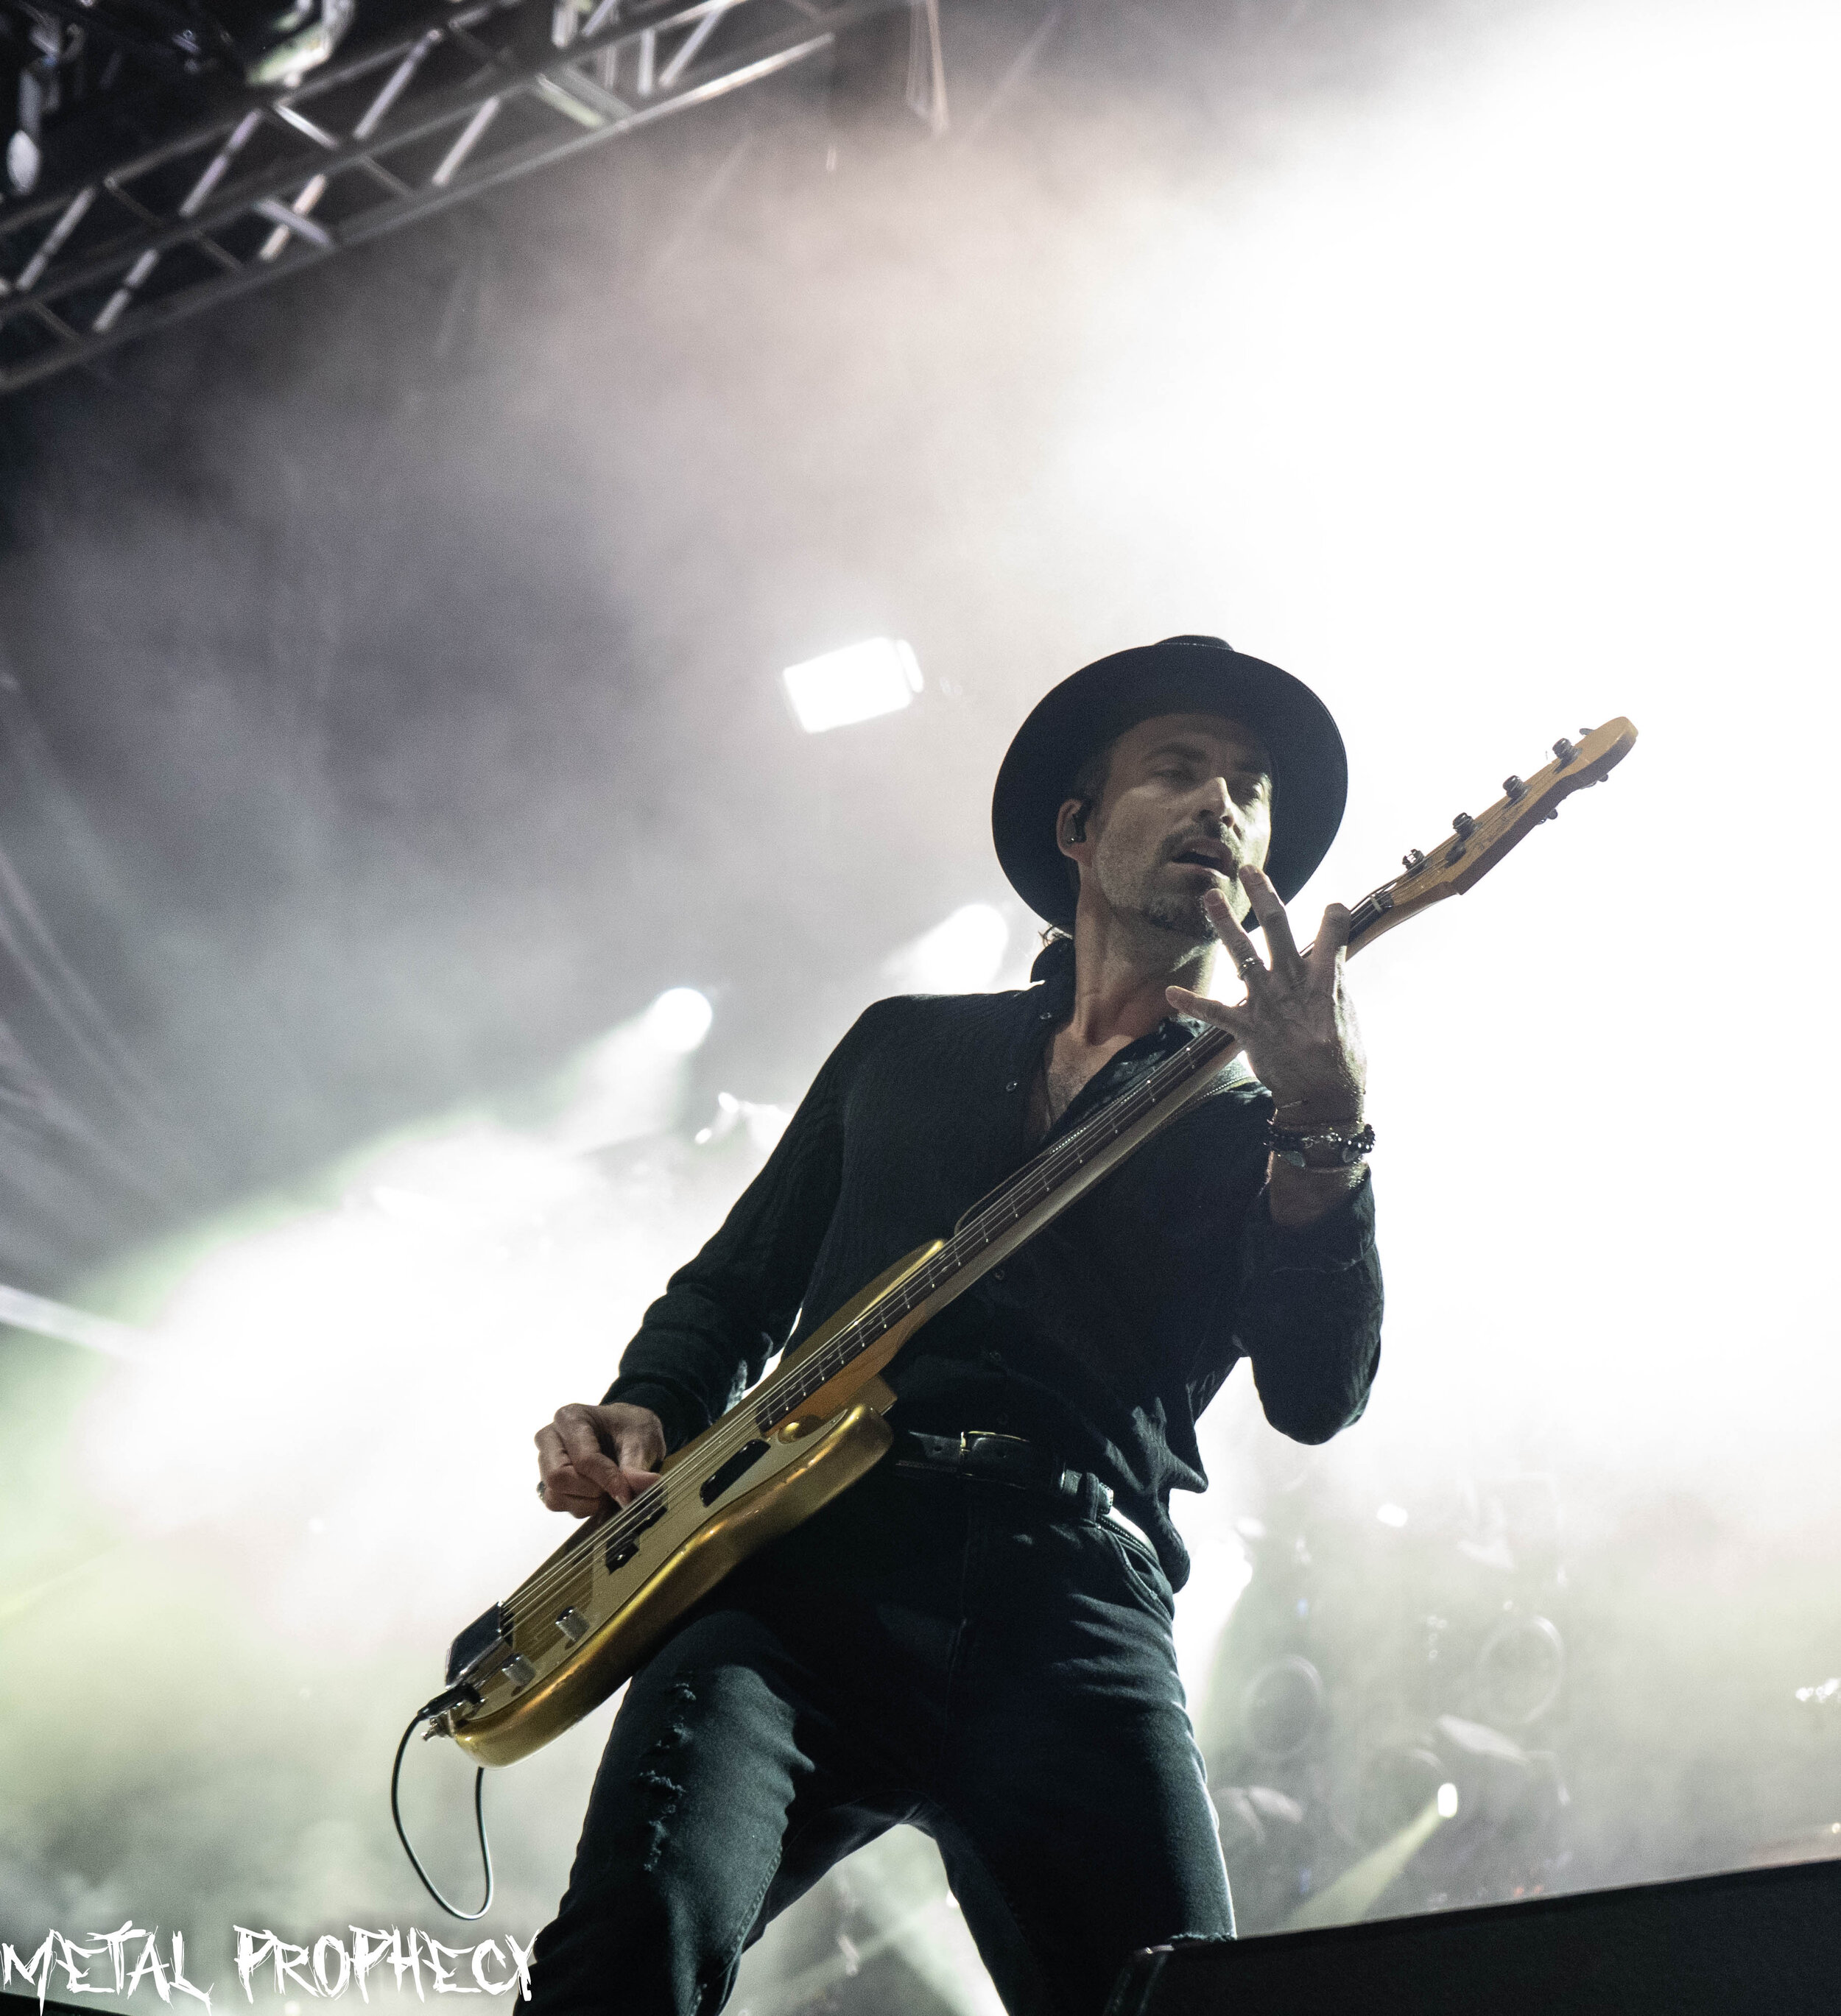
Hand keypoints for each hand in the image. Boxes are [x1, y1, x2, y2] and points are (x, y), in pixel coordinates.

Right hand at [535, 1402, 664, 1516]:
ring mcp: (545, 1460)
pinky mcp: (547, 1480)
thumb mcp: (642, 1441)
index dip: (607, 1479)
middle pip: (557, 1477)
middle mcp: (550, 1437)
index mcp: (571, 1417)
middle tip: (614, 1489)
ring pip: (554, 1495)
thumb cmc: (630, 1430)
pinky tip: (597, 1497)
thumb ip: (639, 1465)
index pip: (584, 1458)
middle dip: (590, 1491)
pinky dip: (579, 1507)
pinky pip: (555, 1504)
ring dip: (586, 1502)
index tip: (627, 1493)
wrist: (625, 1432)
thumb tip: (647, 1484)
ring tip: (608, 1491)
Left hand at [1165, 865, 1365, 1127]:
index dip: (1333, 916)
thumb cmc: (1341, 1057)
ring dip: (1224, 924)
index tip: (1331, 906)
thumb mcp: (1346, 1013)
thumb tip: (1328, 958)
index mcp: (1325, 981)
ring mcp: (1268, 1005)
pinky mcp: (1248, 1030)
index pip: (1334, 932)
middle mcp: (1294, 985)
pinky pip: (1215, 1013)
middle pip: (1278, 928)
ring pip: (1243, 955)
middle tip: (1250, 869)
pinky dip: (1192, 1003)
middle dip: (1264, 895)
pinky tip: (1170, 993)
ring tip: (1211, 898)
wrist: (1324, 1097)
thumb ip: (1332, 981)